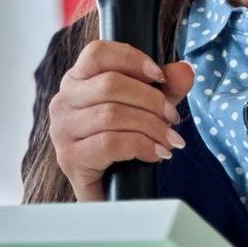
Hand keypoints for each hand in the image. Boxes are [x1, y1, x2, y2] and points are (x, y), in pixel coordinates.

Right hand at [48, 41, 195, 201]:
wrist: (113, 193)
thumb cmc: (126, 143)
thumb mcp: (150, 109)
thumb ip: (167, 88)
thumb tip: (184, 70)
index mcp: (78, 80)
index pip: (97, 53)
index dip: (132, 59)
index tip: (160, 76)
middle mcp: (64, 102)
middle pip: (111, 84)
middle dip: (152, 100)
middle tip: (173, 118)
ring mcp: (62, 130)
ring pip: (112, 114)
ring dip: (151, 126)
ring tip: (170, 140)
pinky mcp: (70, 158)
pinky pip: (110, 143)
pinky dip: (142, 146)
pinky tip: (157, 154)